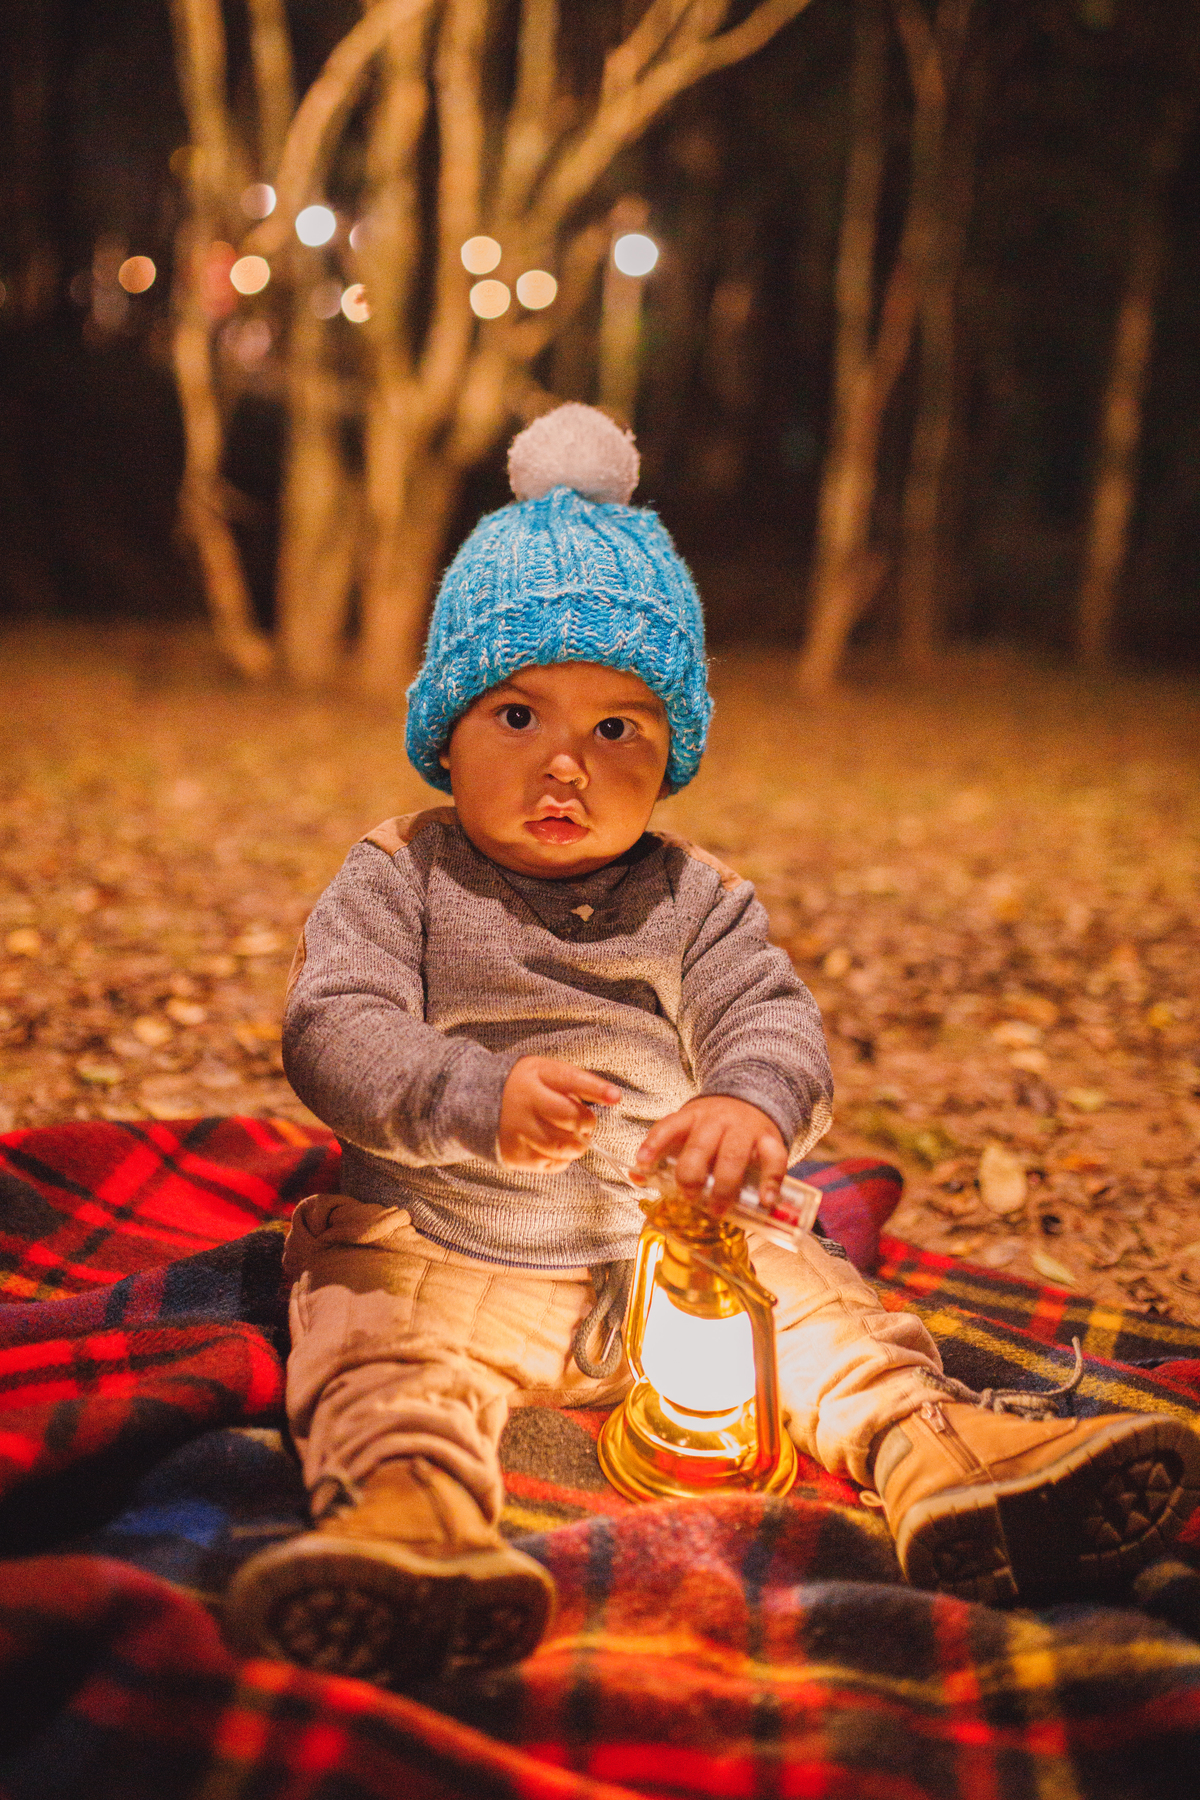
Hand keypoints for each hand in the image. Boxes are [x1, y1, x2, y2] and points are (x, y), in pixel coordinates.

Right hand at [499, 1056, 620, 1171]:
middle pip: (571, 1118)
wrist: (479, 1104)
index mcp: (535, 1076)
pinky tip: (554, 1147)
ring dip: (578, 1145)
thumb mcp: (546, 1072)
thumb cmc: (526, 1086)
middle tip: (584, 1123)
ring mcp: (518, 1132)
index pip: (570, 1080)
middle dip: (586, 1123)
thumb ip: (577, 1082)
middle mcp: (525, 1103)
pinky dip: (562, 1159)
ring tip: (574, 1137)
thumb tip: (614, 1097)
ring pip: (564, 1147)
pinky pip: (552, 1164)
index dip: (596, 1089)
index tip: (616, 1097)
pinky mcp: (515, 1155)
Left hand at [634, 1096, 786, 1210]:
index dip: (654, 1145)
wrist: (754, 1097)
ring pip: (733, 1155)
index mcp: (692, 1116)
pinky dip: (770, 1181)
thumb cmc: (715, 1125)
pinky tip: (765, 1200)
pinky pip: (774, 1159)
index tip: (642, 1164)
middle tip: (688, 1198)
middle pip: (699, 1147)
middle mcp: (717, 1120)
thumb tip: (636, 1177)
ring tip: (717, 1209)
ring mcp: (744, 1128)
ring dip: (724, 1186)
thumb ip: (665, 1151)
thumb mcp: (689, 1129)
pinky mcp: (770, 1138)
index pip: (669, 1126)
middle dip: (691, 1176)